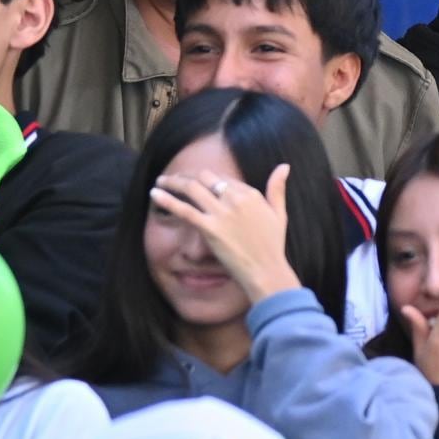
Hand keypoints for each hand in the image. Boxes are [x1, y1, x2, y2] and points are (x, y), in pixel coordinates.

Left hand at [156, 157, 300, 308]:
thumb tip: (284, 166)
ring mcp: (222, 213)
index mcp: (251, 193)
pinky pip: (184, 210)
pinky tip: (154, 193)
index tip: (195, 182)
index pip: (223, 179)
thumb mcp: (279, 214)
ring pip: (191, 188)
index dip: (206, 179)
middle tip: (174, 179)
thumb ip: (278, 189)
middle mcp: (235, 198)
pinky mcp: (210, 229)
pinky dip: (167, 199)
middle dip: (186, 175)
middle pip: (204, 177)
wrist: (267, 271)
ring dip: (173, 182)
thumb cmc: (273, 246)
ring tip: (160, 181)